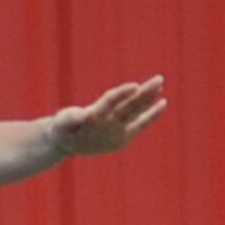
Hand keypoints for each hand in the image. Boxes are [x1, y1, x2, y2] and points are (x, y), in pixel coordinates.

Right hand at [49, 75, 167, 156]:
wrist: (67, 146)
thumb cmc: (63, 127)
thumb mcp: (61, 123)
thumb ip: (70, 119)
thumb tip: (82, 115)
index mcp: (92, 120)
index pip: (109, 104)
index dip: (121, 94)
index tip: (135, 85)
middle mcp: (108, 128)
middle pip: (129, 107)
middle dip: (144, 93)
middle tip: (158, 79)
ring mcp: (118, 135)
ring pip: (137, 113)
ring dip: (150, 99)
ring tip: (161, 85)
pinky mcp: (124, 138)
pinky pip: (141, 124)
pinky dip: (152, 114)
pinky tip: (162, 102)